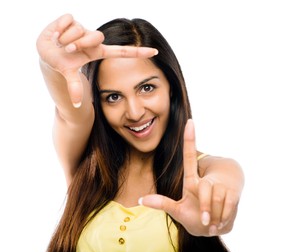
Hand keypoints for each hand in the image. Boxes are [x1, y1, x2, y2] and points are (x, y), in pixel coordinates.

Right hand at [36, 14, 157, 106]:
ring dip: (66, 38)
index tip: (156, 52)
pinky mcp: (72, 19)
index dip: (139, 52)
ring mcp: (84, 28)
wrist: (45, 51)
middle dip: (79, 44)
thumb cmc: (61, 63)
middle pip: (96, 36)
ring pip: (80, 29)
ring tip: (60, 43)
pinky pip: (69, 20)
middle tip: (68, 49)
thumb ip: (75, 87)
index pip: (123, 52)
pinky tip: (55, 33)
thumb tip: (77, 105)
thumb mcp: (69, 73)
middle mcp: (93, 40)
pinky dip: (59, 28)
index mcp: (98, 52)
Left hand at [139, 119, 238, 235]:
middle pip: (206, 190)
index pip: (190, 157)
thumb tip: (140, 199)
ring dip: (214, 217)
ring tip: (211, 223)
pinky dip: (223, 218)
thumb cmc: (192, 217)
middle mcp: (206, 180)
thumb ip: (162, 203)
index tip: (189, 122)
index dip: (190, 140)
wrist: (214, 227)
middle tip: (204, 222)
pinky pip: (228, 206)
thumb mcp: (177, 211)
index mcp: (191, 181)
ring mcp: (221, 186)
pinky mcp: (233, 194)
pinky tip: (220, 223)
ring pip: (218, 200)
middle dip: (205, 210)